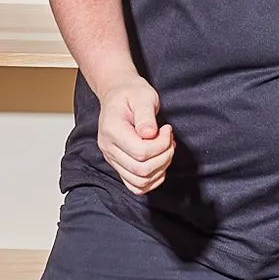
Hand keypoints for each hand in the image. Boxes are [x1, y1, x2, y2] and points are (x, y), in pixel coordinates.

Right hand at [97, 76, 174, 194]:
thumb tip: (150, 134)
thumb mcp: (143, 96)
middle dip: (164, 157)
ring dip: (160, 168)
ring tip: (166, 149)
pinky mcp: (119, 165)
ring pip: (139, 181)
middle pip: (140, 170)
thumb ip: (146, 115)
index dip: (161, 144)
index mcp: (112, 130)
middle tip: (169, 139)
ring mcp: (112, 159)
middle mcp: (109, 148)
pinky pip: (136, 185)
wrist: (118, 94)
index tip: (166, 129)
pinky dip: (152, 179)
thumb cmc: (131, 94)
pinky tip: (160, 162)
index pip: (140, 152)